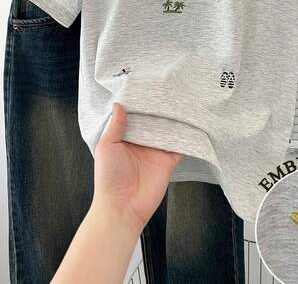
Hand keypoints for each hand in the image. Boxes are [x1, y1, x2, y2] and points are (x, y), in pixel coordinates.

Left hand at [92, 101, 183, 230]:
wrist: (122, 207)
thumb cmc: (109, 178)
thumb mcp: (107, 147)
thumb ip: (115, 126)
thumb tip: (118, 104)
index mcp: (125, 139)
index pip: (136, 118)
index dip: (141, 106)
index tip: (148, 90)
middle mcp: (142, 144)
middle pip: (154, 123)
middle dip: (159, 111)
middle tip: (168, 91)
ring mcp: (156, 153)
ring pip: (168, 132)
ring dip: (174, 122)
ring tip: (182, 104)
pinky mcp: (168, 162)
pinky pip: (180, 147)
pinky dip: (186, 138)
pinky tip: (191, 126)